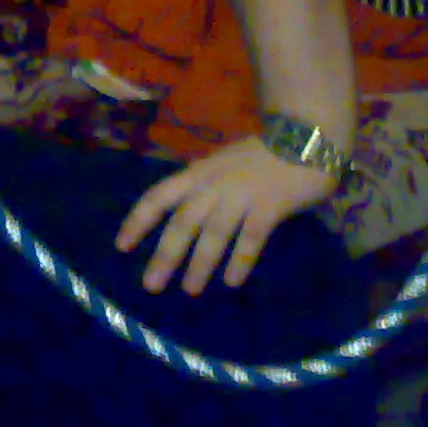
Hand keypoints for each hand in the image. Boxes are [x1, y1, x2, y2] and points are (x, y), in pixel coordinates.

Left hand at [115, 137, 337, 295]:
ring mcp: (242, 193)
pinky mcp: (270, 205)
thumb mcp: (221, 165)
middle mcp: (214, 184)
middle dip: (165, 254)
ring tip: (190, 290)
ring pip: (213, 232)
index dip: (138, 220)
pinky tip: (232, 282)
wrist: (306, 137)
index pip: (158, 196)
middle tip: (151, 285)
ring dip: (200, 263)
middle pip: (182, 221)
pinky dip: (240, 259)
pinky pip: (251, 237)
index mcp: (198, 173)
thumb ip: (204, 186)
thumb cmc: (262, 155)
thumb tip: (183, 219)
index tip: (121, 246)